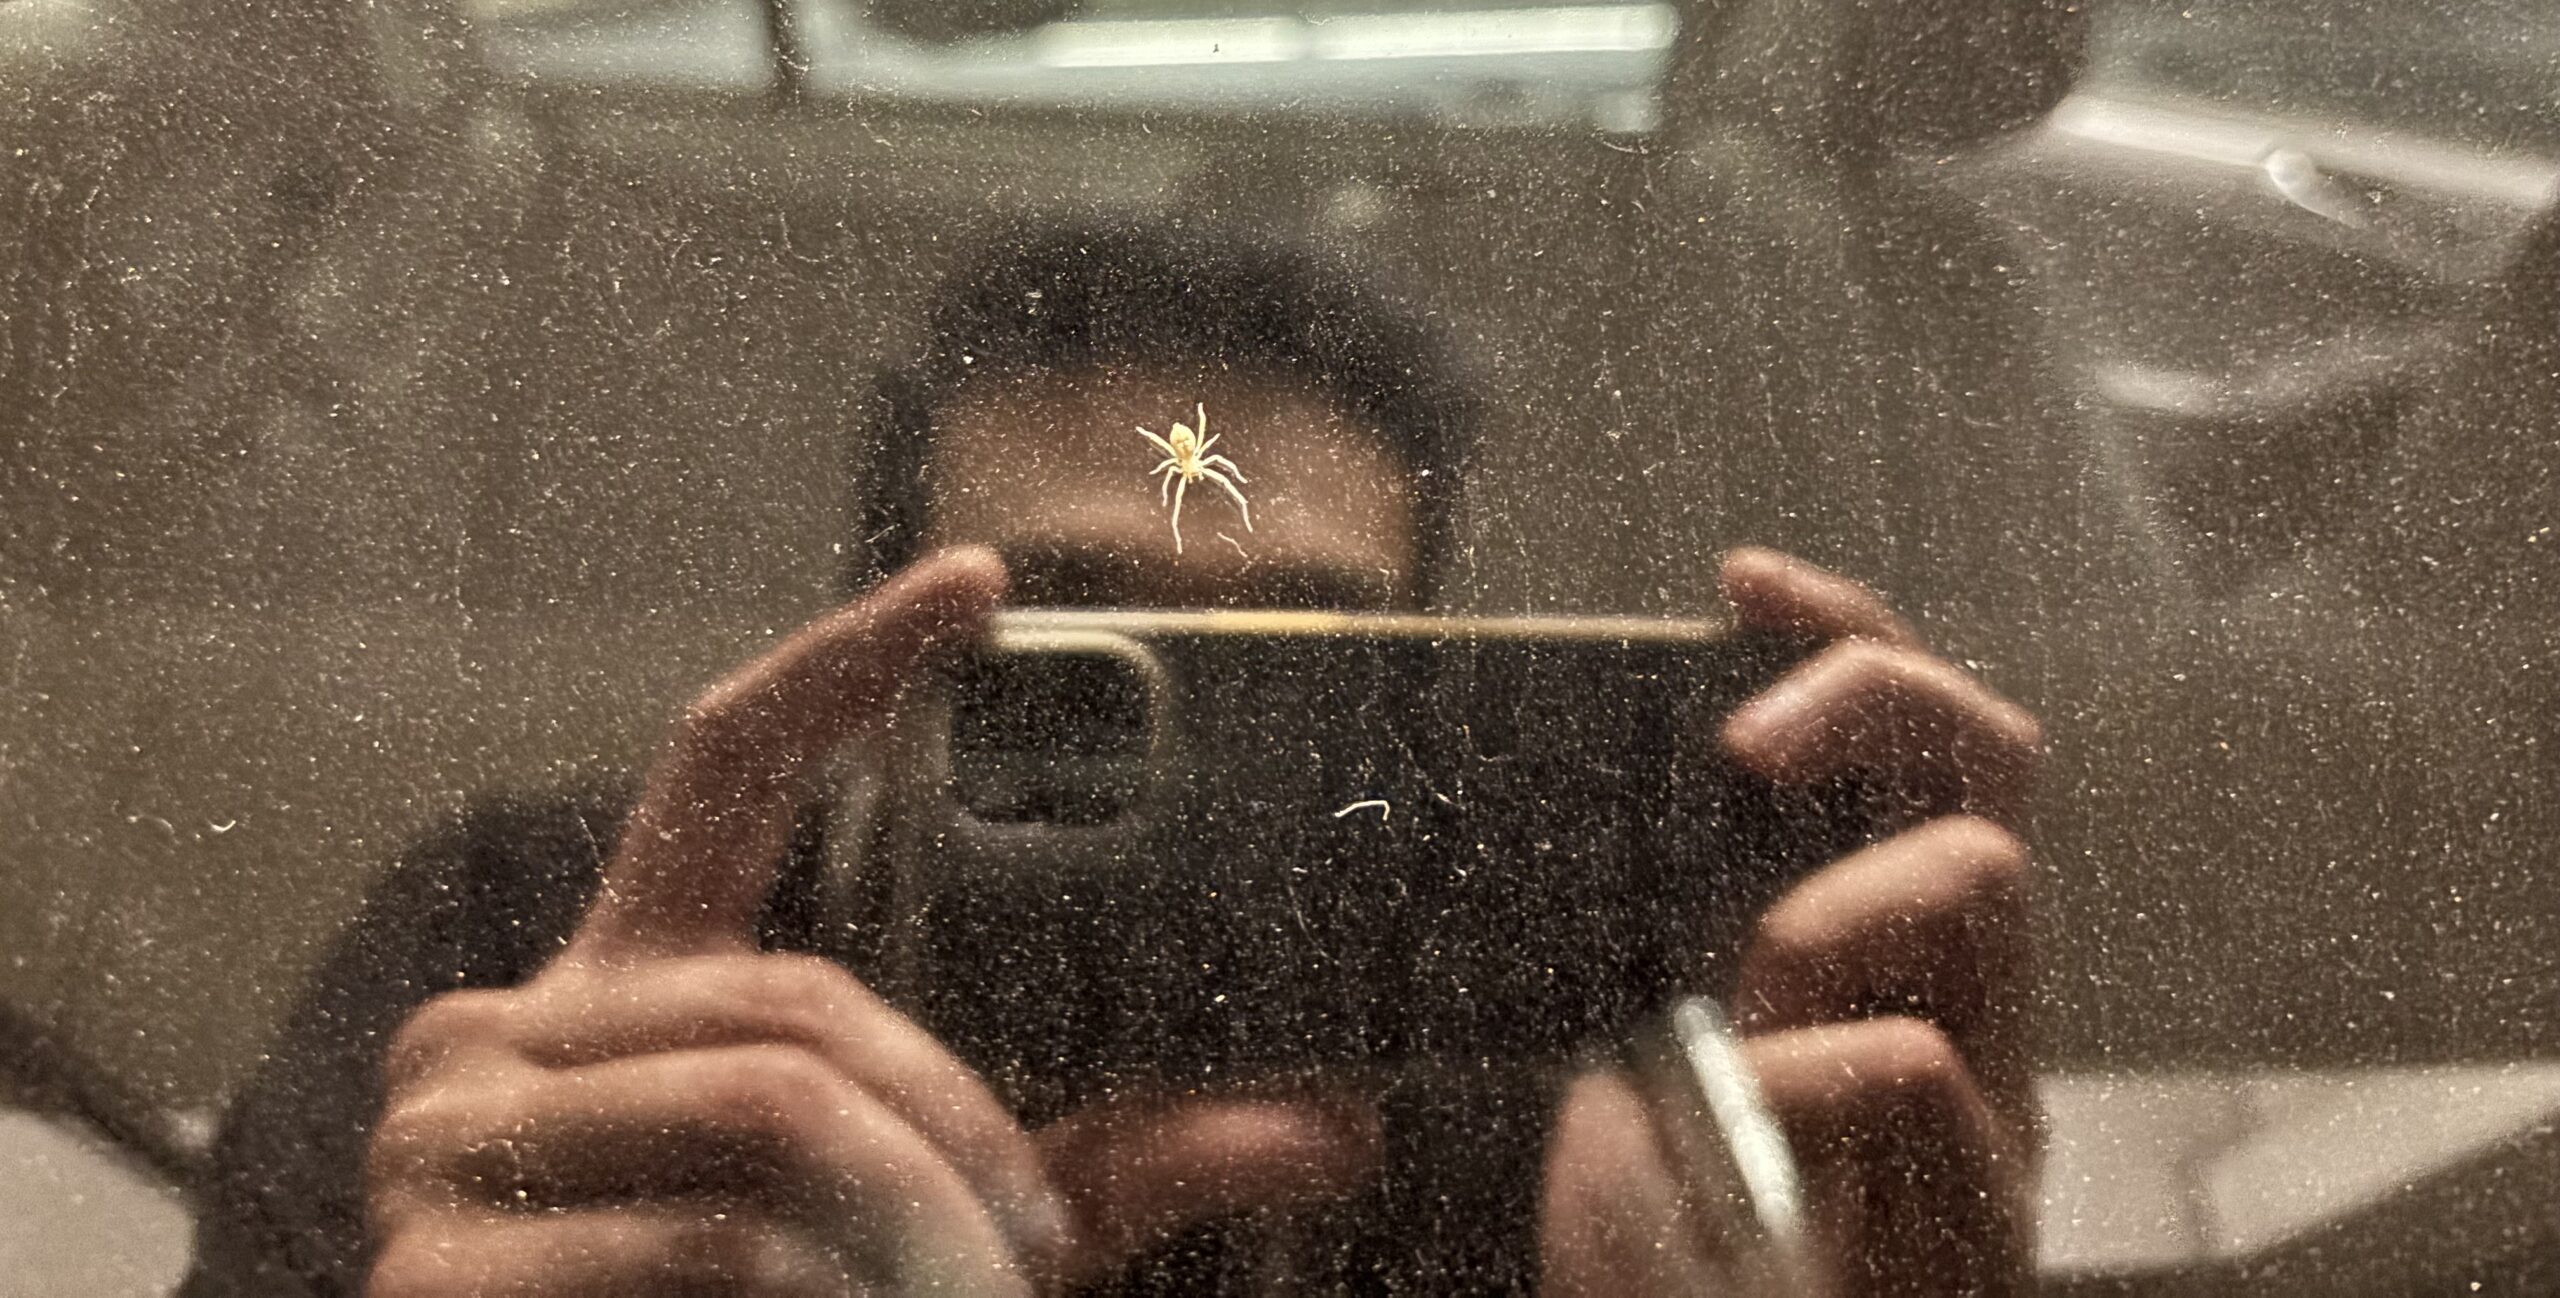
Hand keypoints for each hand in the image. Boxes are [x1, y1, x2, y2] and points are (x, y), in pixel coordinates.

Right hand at [364, 548, 1377, 1295]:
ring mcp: (444, 1145)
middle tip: (1033, 1241)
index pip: (723, 770)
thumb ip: (1100, 1166)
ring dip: (916, 1228)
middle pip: (795, 1001)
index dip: (845, 664)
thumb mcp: (936, 1230)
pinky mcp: (431, 1272)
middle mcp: (504, 1035)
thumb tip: (1330, 1131)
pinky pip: (715, 1237)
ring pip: (772, 1111)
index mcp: (624, 994)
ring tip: (967, 1296)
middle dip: (950, 1129)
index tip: (982, 581)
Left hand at [1544, 548, 2042, 1296]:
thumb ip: (1652, 924)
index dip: (1842, 629)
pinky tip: (1745, 1116)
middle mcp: (1960, 997)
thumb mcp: (1632, 1033)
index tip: (1739, 580)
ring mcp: (1992, 1099)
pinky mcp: (1982, 1214)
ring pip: (1985, 878)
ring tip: (1736, 1013)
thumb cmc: (1659, 1226)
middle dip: (1870, 696)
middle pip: (1994, 755)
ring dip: (1824, 907)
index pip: (1912, 730)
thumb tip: (1559, 786)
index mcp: (1880, 942)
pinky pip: (1927, 1067)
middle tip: (1745, 745)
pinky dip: (1809, 1069)